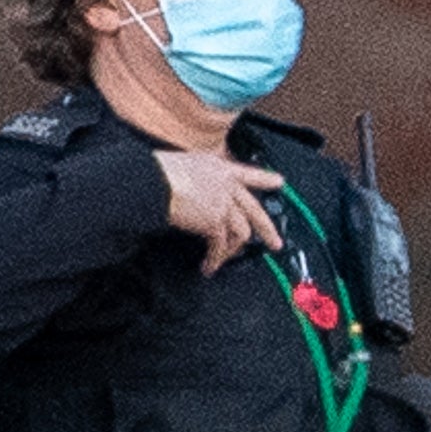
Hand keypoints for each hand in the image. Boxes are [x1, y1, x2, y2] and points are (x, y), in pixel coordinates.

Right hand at [156, 149, 289, 269]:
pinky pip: (221, 245)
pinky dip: (216, 258)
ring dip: (232, 251)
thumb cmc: (156, 173)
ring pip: (240, 232)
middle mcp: (225, 185)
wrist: (151, 181)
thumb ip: (198, 181)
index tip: (279, 183)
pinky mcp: (215, 221)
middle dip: (267, 229)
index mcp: (217, 168)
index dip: (264, 178)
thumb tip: (195, 196)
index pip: (246, 173)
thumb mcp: (183, 166)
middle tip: (275, 243)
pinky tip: (209, 265)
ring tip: (223, 261)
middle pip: (254, 210)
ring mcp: (223, 203)